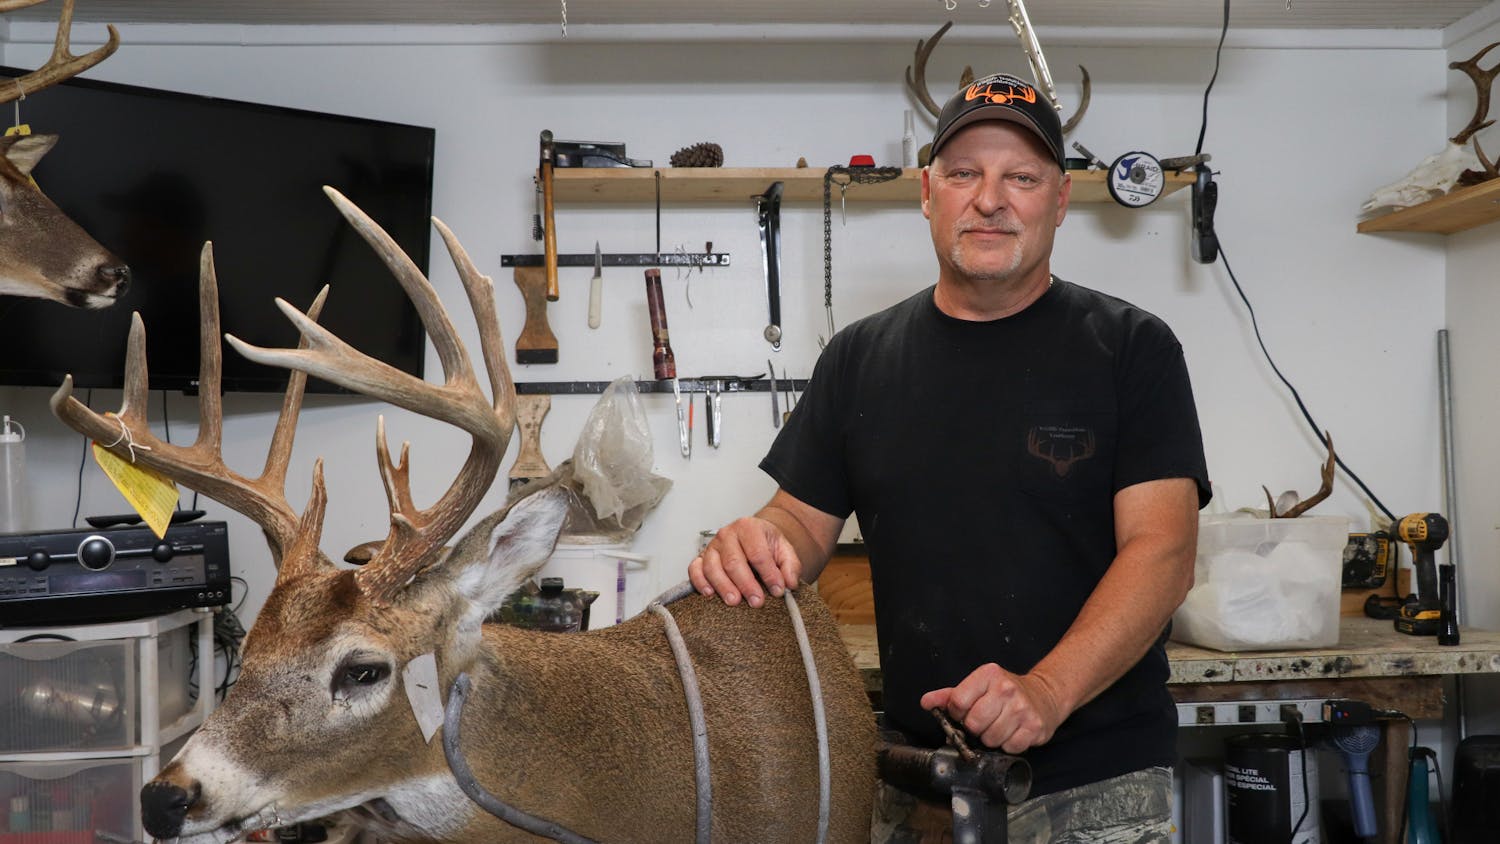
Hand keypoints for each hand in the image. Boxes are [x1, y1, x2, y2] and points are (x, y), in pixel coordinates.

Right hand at [688, 516, 801, 607]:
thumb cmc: (766, 544)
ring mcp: (712, 546)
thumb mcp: (784, 550)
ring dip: (723, 586)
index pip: (758, 553)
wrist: (752, 536)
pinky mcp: (701, 558)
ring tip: (735, 601)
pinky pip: (695, 569)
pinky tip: (710, 594)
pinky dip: (700, 582)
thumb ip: (790, 566)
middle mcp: (727, 534)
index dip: (768, 574)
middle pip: (734, 562)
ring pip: (713, 567)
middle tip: (757, 601)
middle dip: (746, 584)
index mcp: (748, 527)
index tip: (778, 590)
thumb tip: (789, 583)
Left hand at [920, 663, 1064, 754]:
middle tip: (984, 721)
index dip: (958, 713)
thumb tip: (926, 702)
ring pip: (990, 739)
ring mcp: (1022, 708)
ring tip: (999, 726)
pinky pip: (1010, 748)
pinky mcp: (1035, 727)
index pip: (958, 702)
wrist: (1043, 694)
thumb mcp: (977, 686)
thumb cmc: (1004, 692)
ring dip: (991, 738)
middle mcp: (1006, 689)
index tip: (965, 712)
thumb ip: (949, 695)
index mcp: (988, 674)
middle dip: (975, 728)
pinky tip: (1012, 732)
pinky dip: (1008, 745)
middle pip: (973, 724)